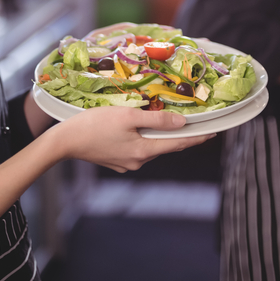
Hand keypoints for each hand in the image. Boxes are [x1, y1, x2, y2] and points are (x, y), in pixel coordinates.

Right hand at [51, 106, 214, 172]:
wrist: (64, 141)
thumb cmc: (94, 124)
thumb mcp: (128, 116)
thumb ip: (157, 120)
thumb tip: (182, 122)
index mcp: (144, 151)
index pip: (179, 144)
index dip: (198, 137)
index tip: (214, 132)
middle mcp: (138, 162)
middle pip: (165, 145)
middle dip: (179, 135)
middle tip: (194, 123)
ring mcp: (126, 164)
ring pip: (150, 147)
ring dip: (158, 136)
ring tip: (166, 122)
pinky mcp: (116, 162)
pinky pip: (136, 149)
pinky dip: (142, 139)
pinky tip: (138, 129)